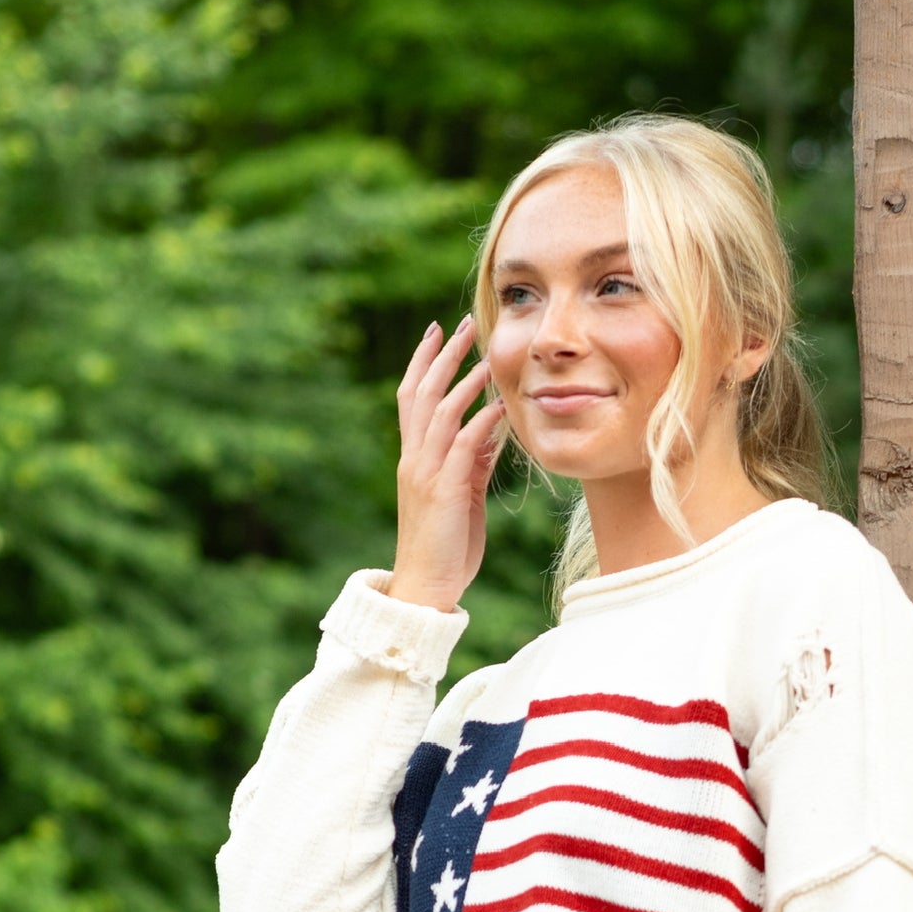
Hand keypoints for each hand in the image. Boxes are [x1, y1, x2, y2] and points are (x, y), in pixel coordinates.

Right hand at [386, 316, 506, 612]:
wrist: (425, 588)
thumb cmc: (445, 547)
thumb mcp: (460, 496)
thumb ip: (472, 461)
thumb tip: (491, 428)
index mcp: (414, 459)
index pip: (411, 398)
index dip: (423, 362)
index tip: (437, 331)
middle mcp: (414, 460)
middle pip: (421, 394)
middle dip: (442, 356)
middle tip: (462, 323)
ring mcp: (426, 474)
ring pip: (440, 413)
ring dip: (464, 382)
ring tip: (486, 356)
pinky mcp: (445, 492)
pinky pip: (464, 447)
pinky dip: (482, 423)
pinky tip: (501, 406)